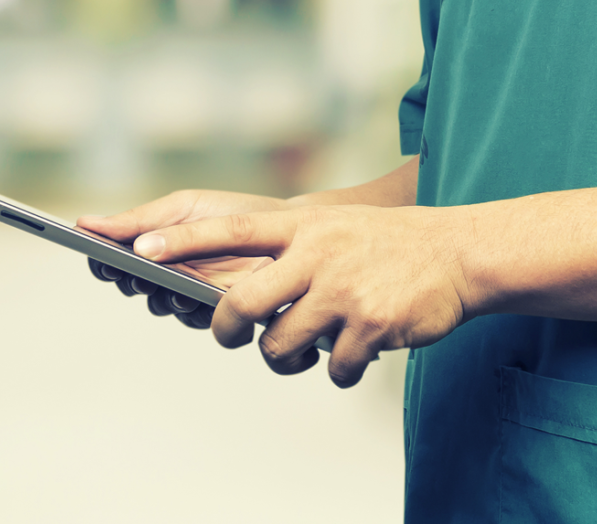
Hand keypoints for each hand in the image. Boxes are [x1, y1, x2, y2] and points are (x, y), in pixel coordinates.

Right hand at [78, 190, 288, 328]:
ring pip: (159, 304)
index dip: (103, 260)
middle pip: (132, 283)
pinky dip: (188, 309)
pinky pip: (192, 318)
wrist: (289, 227)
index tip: (100, 258)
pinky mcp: (216, 309)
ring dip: (159, 296)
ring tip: (167, 284)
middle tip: (133, 273)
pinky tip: (192, 297)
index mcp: (154, 240)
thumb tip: (85, 223)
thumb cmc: (234, 212)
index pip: (115, 255)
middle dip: (130, 280)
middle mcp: (167, 268)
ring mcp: (190, 290)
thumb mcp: (184, 207)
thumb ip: (139, 219)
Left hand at [127, 205, 472, 386]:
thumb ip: (287, 250)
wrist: (457, 253)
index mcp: (302, 225)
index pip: (231, 231)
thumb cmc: (384, 244)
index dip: (184, 242)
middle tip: (229, 335)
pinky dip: (338, 370)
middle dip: (225, 329)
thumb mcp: (331, 227)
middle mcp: (317, 254)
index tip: (140, 248)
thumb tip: (238, 294)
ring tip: (305, 348)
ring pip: (280, 345)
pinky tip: (355, 352)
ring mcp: (343, 290)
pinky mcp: (371, 325)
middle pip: (242, 304)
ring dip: (286, 357)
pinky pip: (333, 367)